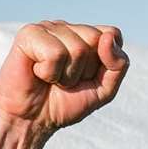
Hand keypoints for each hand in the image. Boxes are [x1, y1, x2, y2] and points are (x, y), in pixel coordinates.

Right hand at [0, 20, 129, 130]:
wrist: (32, 120)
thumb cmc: (64, 103)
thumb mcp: (104, 90)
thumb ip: (118, 65)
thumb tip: (108, 37)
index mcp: (86, 36)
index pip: (113, 34)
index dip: (105, 62)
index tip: (86, 76)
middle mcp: (67, 28)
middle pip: (96, 39)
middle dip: (85, 70)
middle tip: (65, 80)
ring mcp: (48, 28)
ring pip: (77, 48)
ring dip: (66, 75)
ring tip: (51, 78)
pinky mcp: (29, 34)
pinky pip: (55, 53)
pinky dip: (49, 72)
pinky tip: (38, 73)